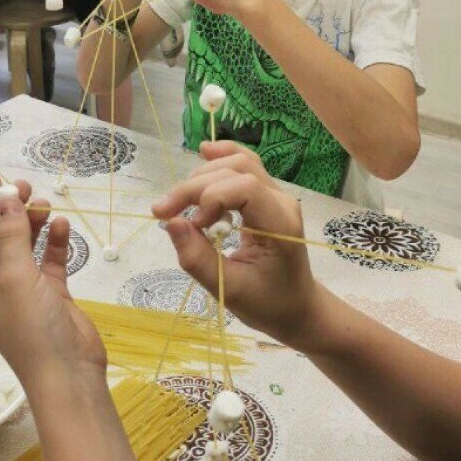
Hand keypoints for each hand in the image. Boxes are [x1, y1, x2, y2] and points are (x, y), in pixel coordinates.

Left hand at [0, 175, 106, 384]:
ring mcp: (25, 289)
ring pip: (25, 245)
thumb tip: (6, 197)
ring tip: (46, 202)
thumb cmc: (33, 330)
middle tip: (25, 186)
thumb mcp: (16, 277)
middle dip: (9, 210)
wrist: (69, 374)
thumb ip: (11, 235)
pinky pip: (49, 259)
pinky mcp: (51, 294)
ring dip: (33, 223)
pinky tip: (62, 225)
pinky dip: (54, 242)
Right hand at [152, 142, 318, 346]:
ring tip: (177, 202)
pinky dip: (224, 157)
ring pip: (239, 163)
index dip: (210, 196)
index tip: (190, 224)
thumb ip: (198, 258)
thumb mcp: (228, 290)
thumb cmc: (267, 303)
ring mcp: (278, 196)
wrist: (296, 308)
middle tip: (163, 213)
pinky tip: (205, 151)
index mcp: (279, 224)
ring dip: (202, 176)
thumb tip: (172, 223)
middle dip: (195, 187)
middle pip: (236, 170)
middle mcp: (282, 201)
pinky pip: (247, 167)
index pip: (244, 187)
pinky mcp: (268, 197)